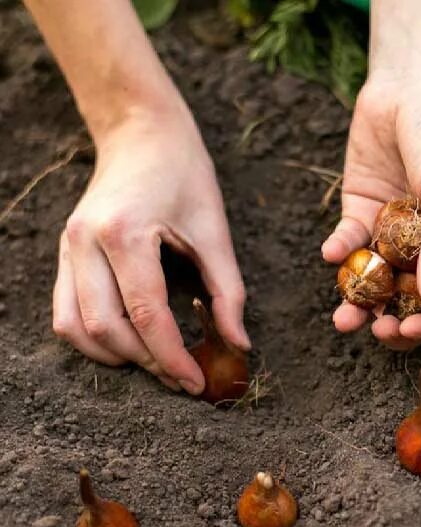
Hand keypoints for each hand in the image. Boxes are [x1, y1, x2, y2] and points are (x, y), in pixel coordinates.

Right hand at [52, 111, 249, 393]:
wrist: (141, 132)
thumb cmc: (184, 174)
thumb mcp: (215, 229)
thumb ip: (228, 291)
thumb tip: (238, 344)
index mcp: (125, 233)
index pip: (146, 314)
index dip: (172, 356)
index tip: (197, 383)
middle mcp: (85, 242)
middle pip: (106, 327)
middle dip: (146, 362)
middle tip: (184, 378)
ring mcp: (67, 247)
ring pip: (75, 327)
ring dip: (115, 356)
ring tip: (158, 364)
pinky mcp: (64, 253)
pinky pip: (66, 311)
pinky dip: (95, 337)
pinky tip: (132, 343)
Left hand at [321, 78, 420, 350]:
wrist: (408, 86)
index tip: (410, 330)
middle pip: (417, 302)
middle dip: (396, 322)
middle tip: (376, 331)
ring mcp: (397, 234)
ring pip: (379, 283)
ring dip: (361, 303)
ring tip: (344, 317)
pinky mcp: (363, 214)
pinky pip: (351, 246)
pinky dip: (340, 253)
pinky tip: (332, 251)